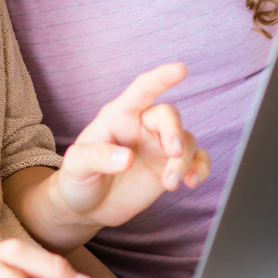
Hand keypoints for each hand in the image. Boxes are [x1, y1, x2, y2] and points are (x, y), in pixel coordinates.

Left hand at [54, 63, 212, 230]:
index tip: (181, 69)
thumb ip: (97, 158)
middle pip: (169, 116)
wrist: (88, 208)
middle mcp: (142, 126)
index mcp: (119, 116)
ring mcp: (159, 146)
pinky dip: (200, 168)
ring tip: (170, 185)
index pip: (141, 90)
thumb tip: (126, 158)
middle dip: (175, 133)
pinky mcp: (170, 167)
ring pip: (186, 141)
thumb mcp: (76, 166)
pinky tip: (192, 182)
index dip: (161, 78)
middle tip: (174, 154)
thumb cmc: (79, 178)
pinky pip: (196, 160)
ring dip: (184, 162)